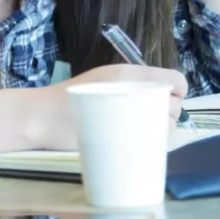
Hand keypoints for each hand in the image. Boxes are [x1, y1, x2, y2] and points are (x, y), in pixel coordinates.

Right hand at [38, 65, 186, 150]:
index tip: (161, 99)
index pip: (176, 81)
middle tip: (144, 116)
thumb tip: (161, 98)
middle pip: (175, 106)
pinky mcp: (127, 140)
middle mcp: (136, 93)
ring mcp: (133, 117)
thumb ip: (131, 85)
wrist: (43, 117)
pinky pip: (157, 144)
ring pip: (170, 127)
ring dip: (161, 129)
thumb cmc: (70, 98)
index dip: (175, 92)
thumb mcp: (102, 79)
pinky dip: (153, 143)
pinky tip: (136, 141)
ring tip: (139, 130)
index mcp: (129, 74)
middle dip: (166, 112)